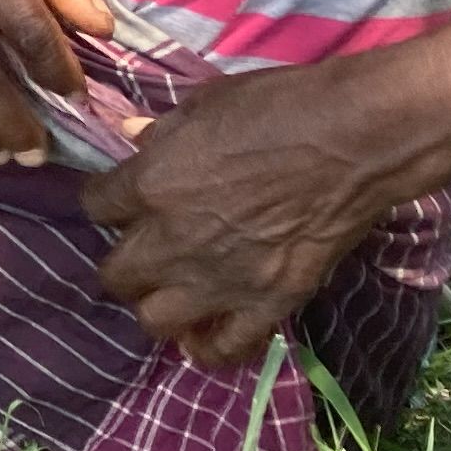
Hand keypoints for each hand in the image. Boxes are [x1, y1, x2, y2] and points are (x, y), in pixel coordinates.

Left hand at [77, 59, 435, 368]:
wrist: (355, 139)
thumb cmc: (279, 106)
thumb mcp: (206, 102)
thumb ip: (163, 130)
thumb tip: (133, 137)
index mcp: (151, 184)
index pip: (94, 206)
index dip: (107, 202)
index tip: (123, 198)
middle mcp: (172, 241)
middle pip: (115, 275)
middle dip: (125, 262)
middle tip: (146, 249)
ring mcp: (219, 279)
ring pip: (154, 320)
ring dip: (158, 306)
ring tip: (174, 291)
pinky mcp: (266, 304)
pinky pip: (223, 348)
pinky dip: (210, 346)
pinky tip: (208, 331)